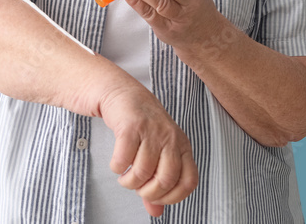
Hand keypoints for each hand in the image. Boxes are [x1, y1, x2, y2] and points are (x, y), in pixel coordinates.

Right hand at [98, 83, 197, 216]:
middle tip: (137, 187)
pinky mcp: (130, 126)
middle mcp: (170, 137)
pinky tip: (118, 163)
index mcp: (181, 145)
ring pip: (142, 172)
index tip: (156, 197)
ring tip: (124, 175)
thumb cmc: (142, 125)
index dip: (172, 197)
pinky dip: (117, 168)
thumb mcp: (157, 151)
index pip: (188, 182)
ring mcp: (151, 131)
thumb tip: (156, 212)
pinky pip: (123, 160)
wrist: (122, 93)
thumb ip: (157, 183)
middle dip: (147, 192)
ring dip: (128, 182)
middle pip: (165, 180)